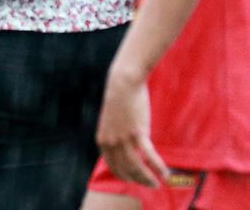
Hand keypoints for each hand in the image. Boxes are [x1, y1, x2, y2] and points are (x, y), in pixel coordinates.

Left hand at [97, 66, 166, 187]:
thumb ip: (115, 136)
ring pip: (137, 167)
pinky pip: (149, 156)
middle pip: (126, 170)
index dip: (125, 176)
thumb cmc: (120, 101)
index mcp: (102, 140)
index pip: (113, 167)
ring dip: (149, 178)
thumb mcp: (112, 122)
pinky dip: (158, 167)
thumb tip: (126, 148)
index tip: (136, 181)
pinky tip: (165, 174)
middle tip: (151, 185)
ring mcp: (123, 139)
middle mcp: (111, 142)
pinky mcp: (138, 133)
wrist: (123, 83)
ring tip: (158, 183)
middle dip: (139, 181)